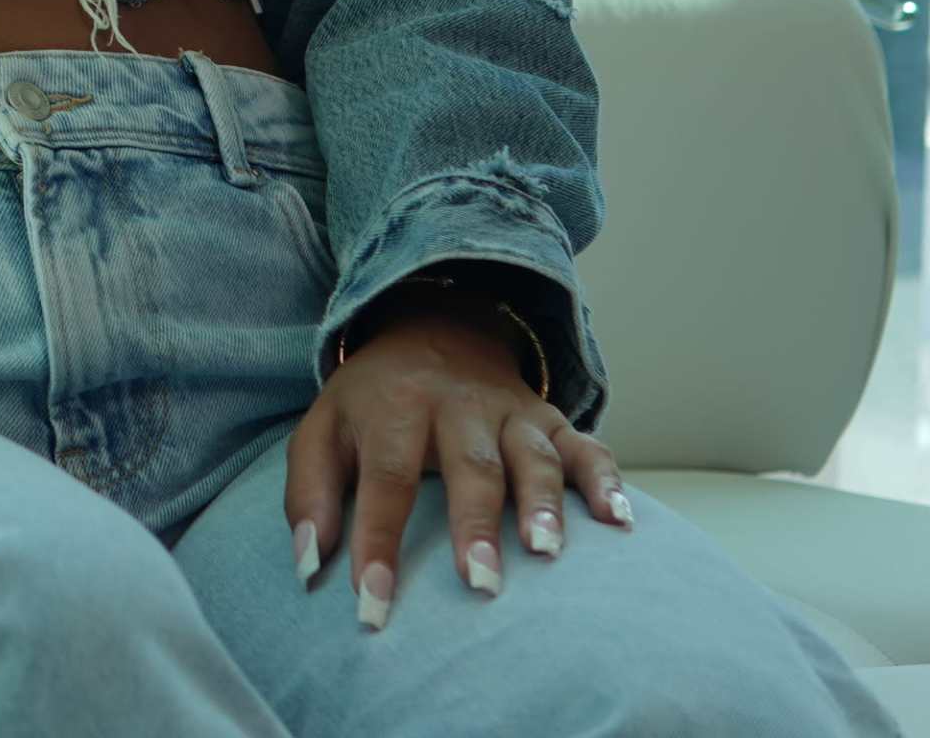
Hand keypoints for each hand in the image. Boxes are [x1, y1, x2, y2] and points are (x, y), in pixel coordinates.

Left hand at [287, 310, 631, 631]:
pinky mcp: (551, 418)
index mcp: (394, 407)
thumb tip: (309, 567)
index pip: (386, 479)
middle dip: (474, 525)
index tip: (372, 605)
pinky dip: (607, 480)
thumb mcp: (323, 430)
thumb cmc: (372, 401)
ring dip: (543, 504)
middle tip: (478, 583)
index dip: (378, 542)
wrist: (432, 324)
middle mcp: (458, 405)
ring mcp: (510, 411)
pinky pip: (586, 445)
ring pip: (532, 455)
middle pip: (469, 465)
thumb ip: (309, 495)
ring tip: (546, 553)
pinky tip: (619, 521)